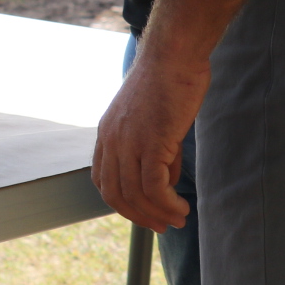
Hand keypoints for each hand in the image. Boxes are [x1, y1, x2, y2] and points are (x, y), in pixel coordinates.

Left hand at [92, 44, 205, 232]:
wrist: (171, 58)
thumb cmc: (167, 85)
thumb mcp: (152, 122)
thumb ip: (155, 153)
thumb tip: (165, 184)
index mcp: (107, 134)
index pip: (102, 180)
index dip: (122, 202)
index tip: (145, 213)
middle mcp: (111, 140)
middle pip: (114, 193)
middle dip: (138, 216)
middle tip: (162, 226)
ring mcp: (128, 141)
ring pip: (135, 193)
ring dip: (158, 214)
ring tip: (179, 218)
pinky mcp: (150, 141)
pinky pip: (153, 186)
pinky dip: (167, 203)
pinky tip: (182, 208)